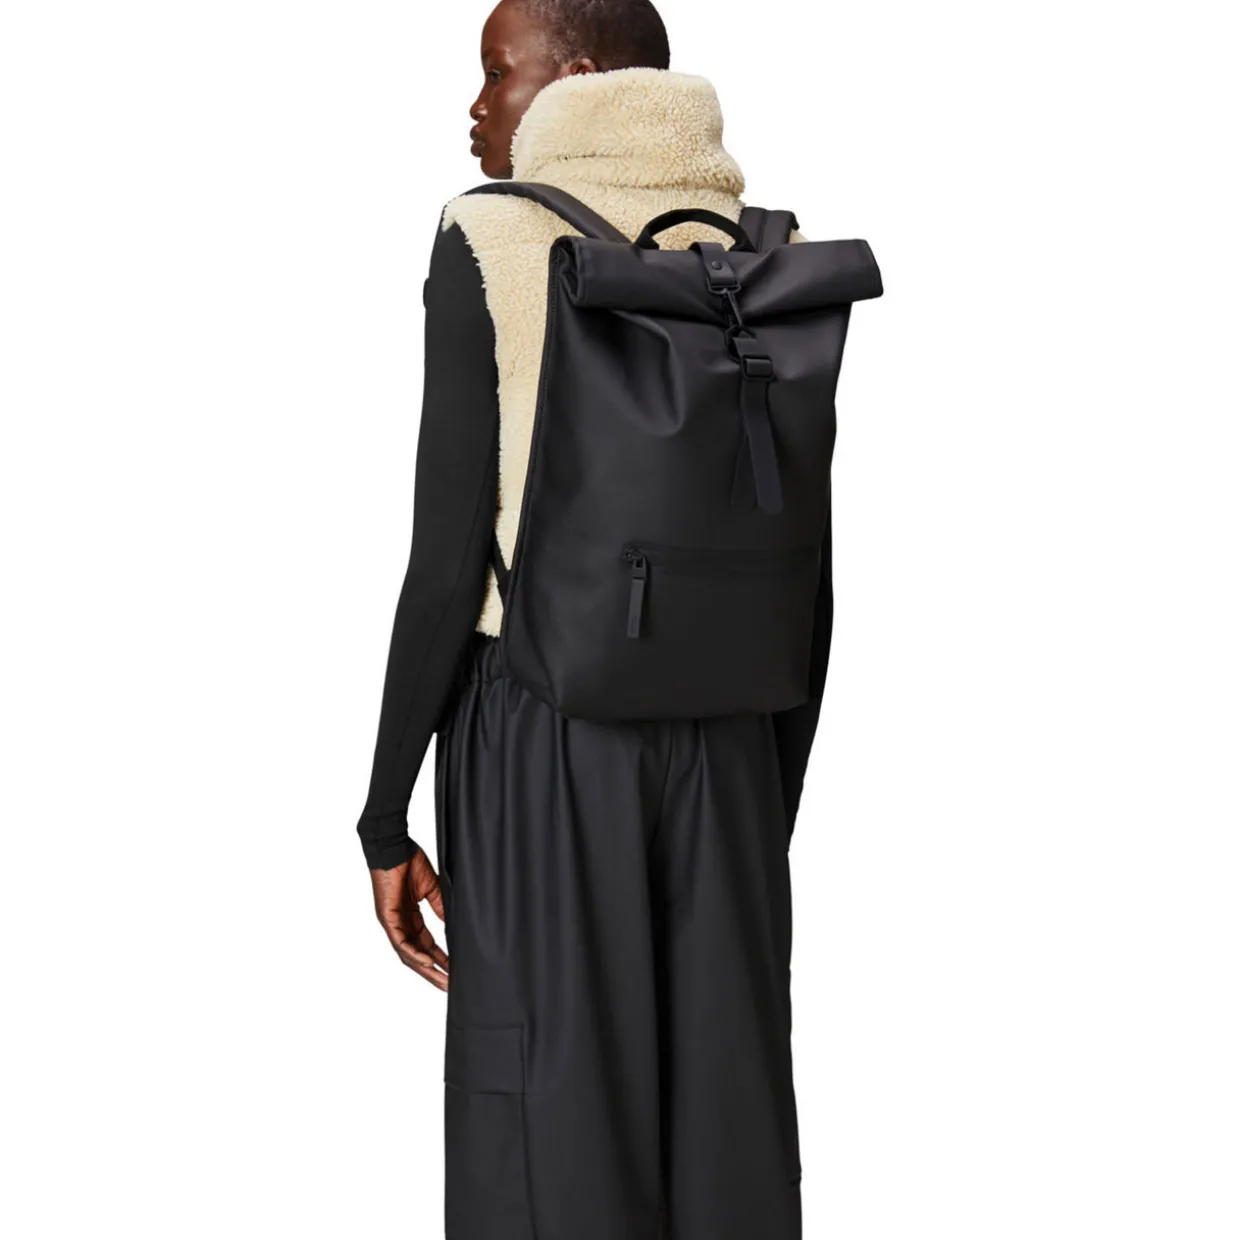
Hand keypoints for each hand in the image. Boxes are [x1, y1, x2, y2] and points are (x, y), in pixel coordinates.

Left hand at [370, 850, 449, 990]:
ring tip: (442, 981)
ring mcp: (392, 922)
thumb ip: (440, 907)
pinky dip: (414, 954)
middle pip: (417, 955)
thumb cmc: (409, 861)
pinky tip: (428, 963)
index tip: (453, 969)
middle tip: (449, 986)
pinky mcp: (387, 917)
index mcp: (410, 916)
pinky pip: (400, 942)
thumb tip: (451, 924)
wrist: (394, 846)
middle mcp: (399, 923)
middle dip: (433, 972)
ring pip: (408, 953)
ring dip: (425, 969)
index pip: (425, 944)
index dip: (439, 958)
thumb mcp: (431, 888)